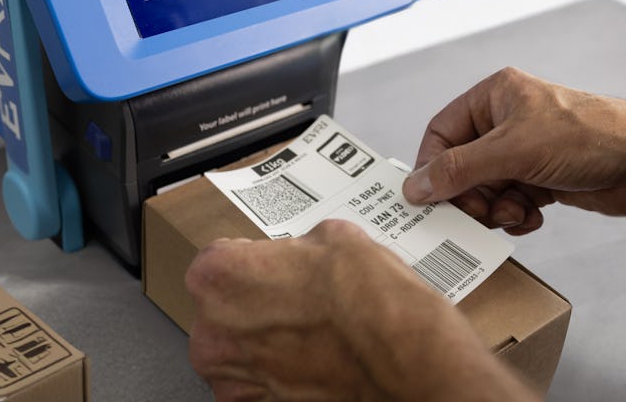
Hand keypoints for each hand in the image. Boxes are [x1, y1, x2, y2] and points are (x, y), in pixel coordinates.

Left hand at [185, 219, 537, 400]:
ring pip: (235, 349)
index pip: (218, 259)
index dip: (252, 261)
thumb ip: (299, 246)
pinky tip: (312, 360)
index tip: (272, 265)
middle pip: (222, 307)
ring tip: (311, 330)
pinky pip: (253, 386)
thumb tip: (303, 253)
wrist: (410, 364)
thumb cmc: (375, 305)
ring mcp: (232, 377)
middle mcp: (215, 329)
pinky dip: (276, 376)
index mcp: (221, 275)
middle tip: (298, 298)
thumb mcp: (337, 239)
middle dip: (256, 302)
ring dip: (264, 339)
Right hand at [402, 67, 625, 233]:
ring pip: (484, 189)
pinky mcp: (541, 179)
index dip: (432, 166)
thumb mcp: (513, 151)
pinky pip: (509, 202)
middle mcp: (505, 122)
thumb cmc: (589, 136)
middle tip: (478, 214)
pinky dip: (515, 215)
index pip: (442, 132)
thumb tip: (416, 185)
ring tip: (514, 212)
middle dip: (469, 195)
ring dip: (494, 208)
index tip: (428, 197)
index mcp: (494, 97)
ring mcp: (524, 152)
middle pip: (461, 167)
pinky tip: (532, 216)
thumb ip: (459, 170)